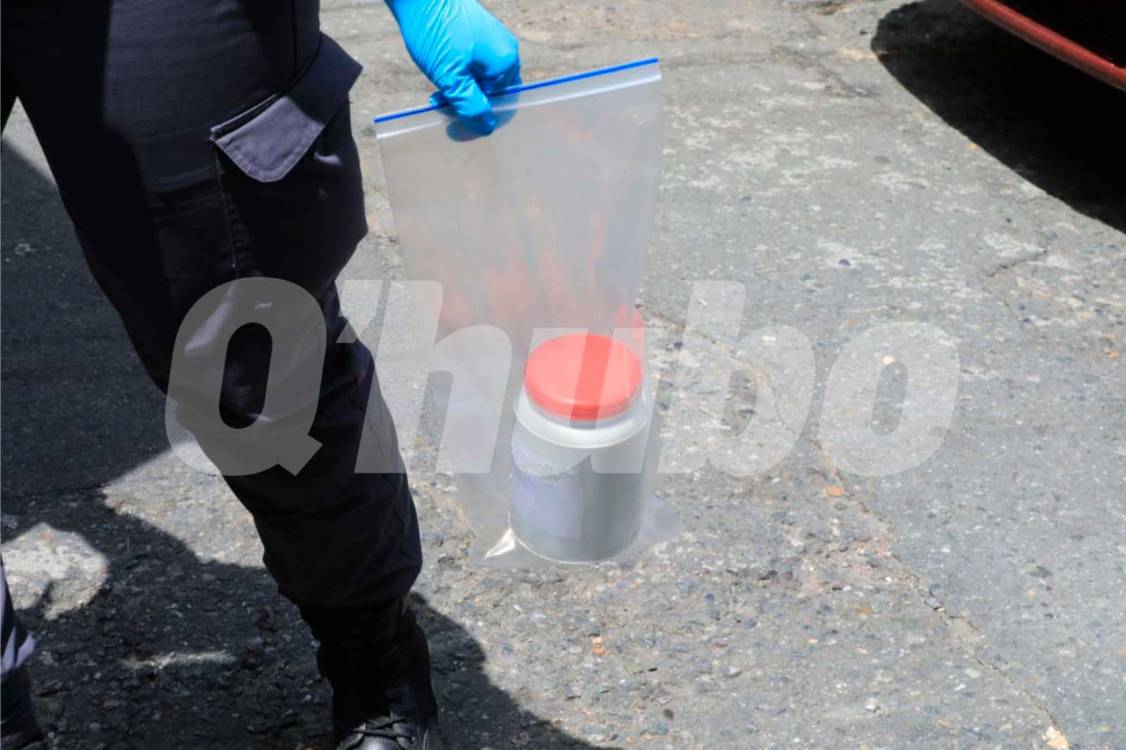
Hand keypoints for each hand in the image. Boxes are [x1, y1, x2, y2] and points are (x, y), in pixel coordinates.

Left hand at [386, 0, 520, 134]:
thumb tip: (488, 128)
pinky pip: (474, 59)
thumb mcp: (452, 79)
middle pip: (491, 89)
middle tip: (439, 99)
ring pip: (480, 75)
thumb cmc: (436, 34)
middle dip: (466, 99)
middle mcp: (506, 49)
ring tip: (436, 85)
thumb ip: (471, 106)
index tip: (450, 111)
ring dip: (459, 86)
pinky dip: (458, 69)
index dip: (476, 112)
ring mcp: (493, 36)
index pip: (499, 103)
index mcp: (507, 63)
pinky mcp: (478, 29)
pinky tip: (439, 68)